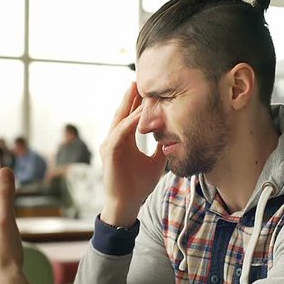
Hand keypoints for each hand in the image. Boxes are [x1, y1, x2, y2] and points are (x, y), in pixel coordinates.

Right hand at [100, 83, 166, 226]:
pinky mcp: (109, 152)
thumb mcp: (156, 162)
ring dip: (128, 104)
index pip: (131, 116)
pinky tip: (138, 113)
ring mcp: (110, 144)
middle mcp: (115, 139)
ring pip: (121, 119)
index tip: (148, 89)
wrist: (128, 203)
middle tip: (138, 79)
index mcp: (125, 140)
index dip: (138, 103)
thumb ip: (161, 147)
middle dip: (130, 97)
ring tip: (136, 89)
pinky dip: (130, 122)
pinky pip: (120, 132)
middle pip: (123, 113)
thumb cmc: (139, 184)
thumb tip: (173, 136)